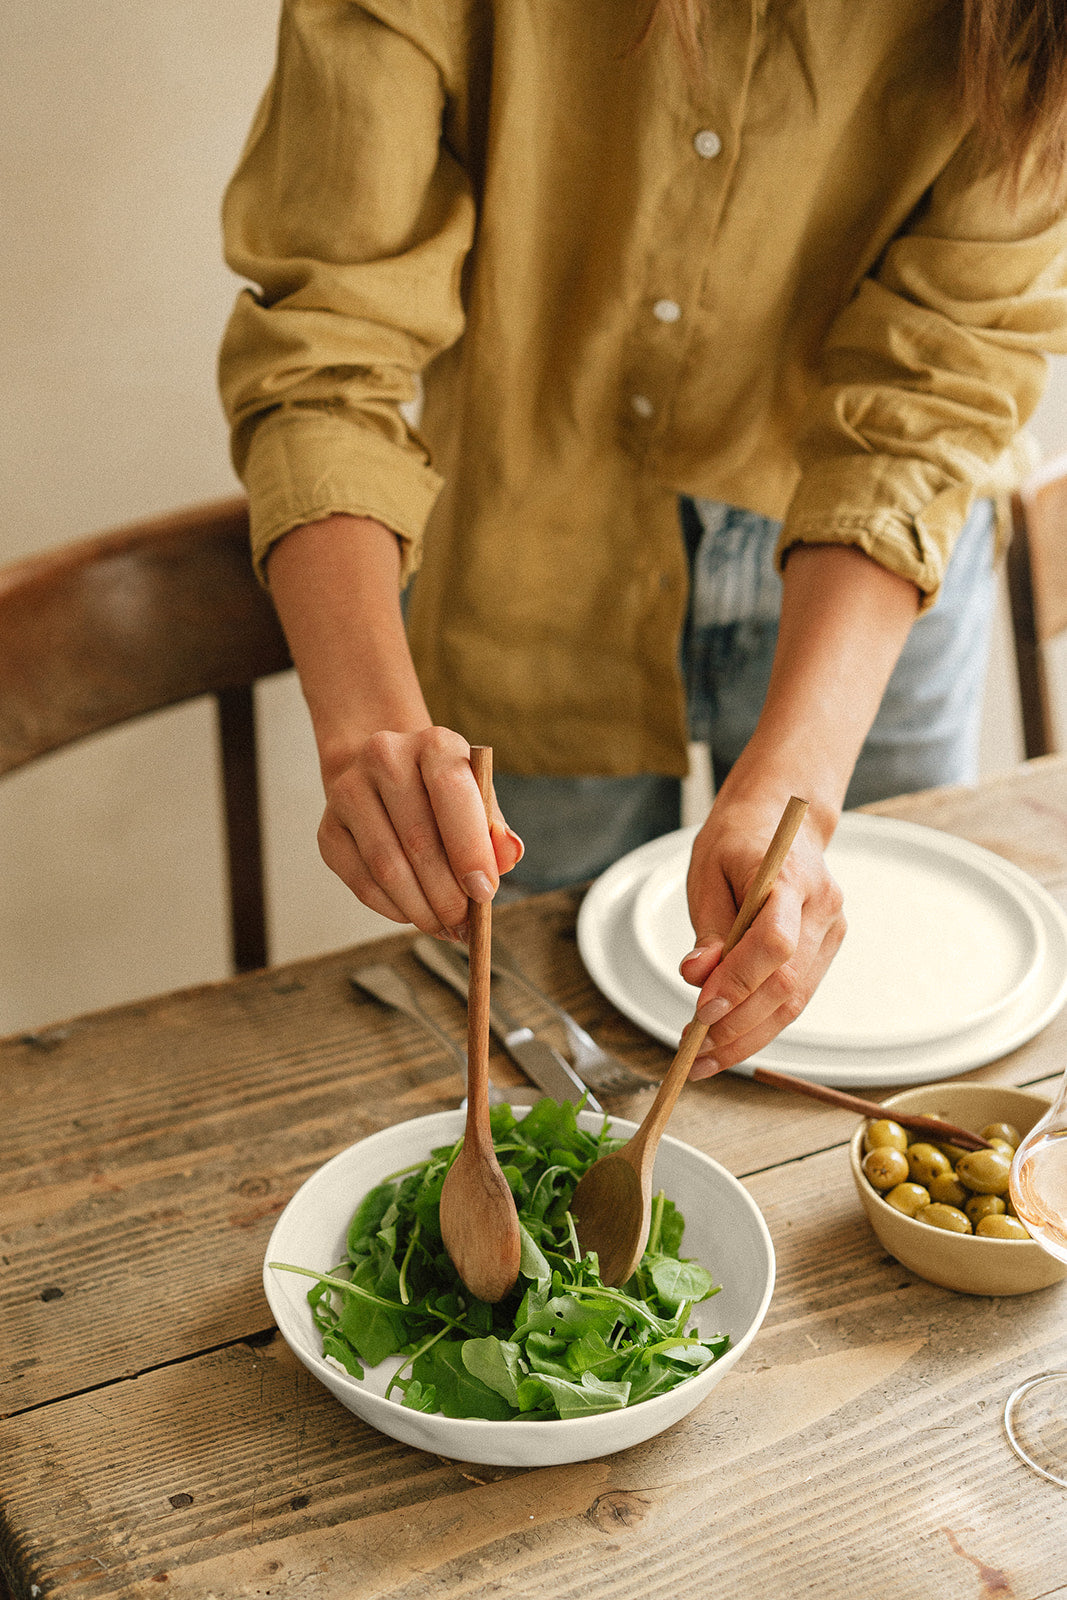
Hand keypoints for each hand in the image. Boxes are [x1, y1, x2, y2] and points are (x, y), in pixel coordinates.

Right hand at [318, 727, 523, 937]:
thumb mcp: (478, 801)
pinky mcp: (327, 829)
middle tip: (465, 925)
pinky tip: (414, 915)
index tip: (484, 893)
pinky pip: (362, 882)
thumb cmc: (445, 798)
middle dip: (447, 893)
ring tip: (444, 927)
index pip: (451, 792)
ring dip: (420, 909)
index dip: (470, 849)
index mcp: (434, 743)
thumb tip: (508, 855)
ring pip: (386, 867)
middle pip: (417, 838)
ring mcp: (348, 791)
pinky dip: (392, 909)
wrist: (386, 777)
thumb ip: (495, 831)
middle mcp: (385, 757)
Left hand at [679, 793, 845, 1074]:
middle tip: (694, 1048)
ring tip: (704, 1057)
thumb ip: (707, 929)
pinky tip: (728, 1040)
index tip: (701, 1010)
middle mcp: (822, 906)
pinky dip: (761, 1024)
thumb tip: (697, 979)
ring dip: (748, 1036)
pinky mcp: (826, 948)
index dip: (740, 983)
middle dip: (738, 1024)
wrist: (784, 819)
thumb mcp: (706, 873)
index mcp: (790, 877)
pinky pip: (796, 996)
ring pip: (795, 1001)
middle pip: (786, 983)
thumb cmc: (738, 841)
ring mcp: (831, 929)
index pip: (775, 942)